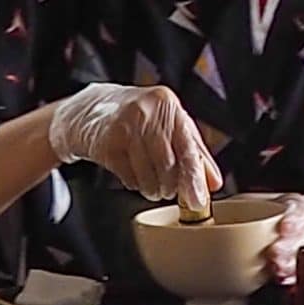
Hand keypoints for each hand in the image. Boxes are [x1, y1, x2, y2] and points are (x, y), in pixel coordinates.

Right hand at [47, 83, 222, 210]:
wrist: (90, 111)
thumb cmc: (137, 119)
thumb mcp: (169, 126)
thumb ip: (194, 152)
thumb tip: (213, 183)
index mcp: (167, 103)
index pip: (187, 146)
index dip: (194, 177)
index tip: (197, 201)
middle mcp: (145, 111)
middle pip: (167, 163)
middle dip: (171, 186)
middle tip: (169, 191)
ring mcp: (123, 125)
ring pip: (147, 173)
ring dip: (153, 189)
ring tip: (153, 187)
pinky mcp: (105, 142)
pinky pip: (127, 175)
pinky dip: (135, 183)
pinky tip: (135, 176)